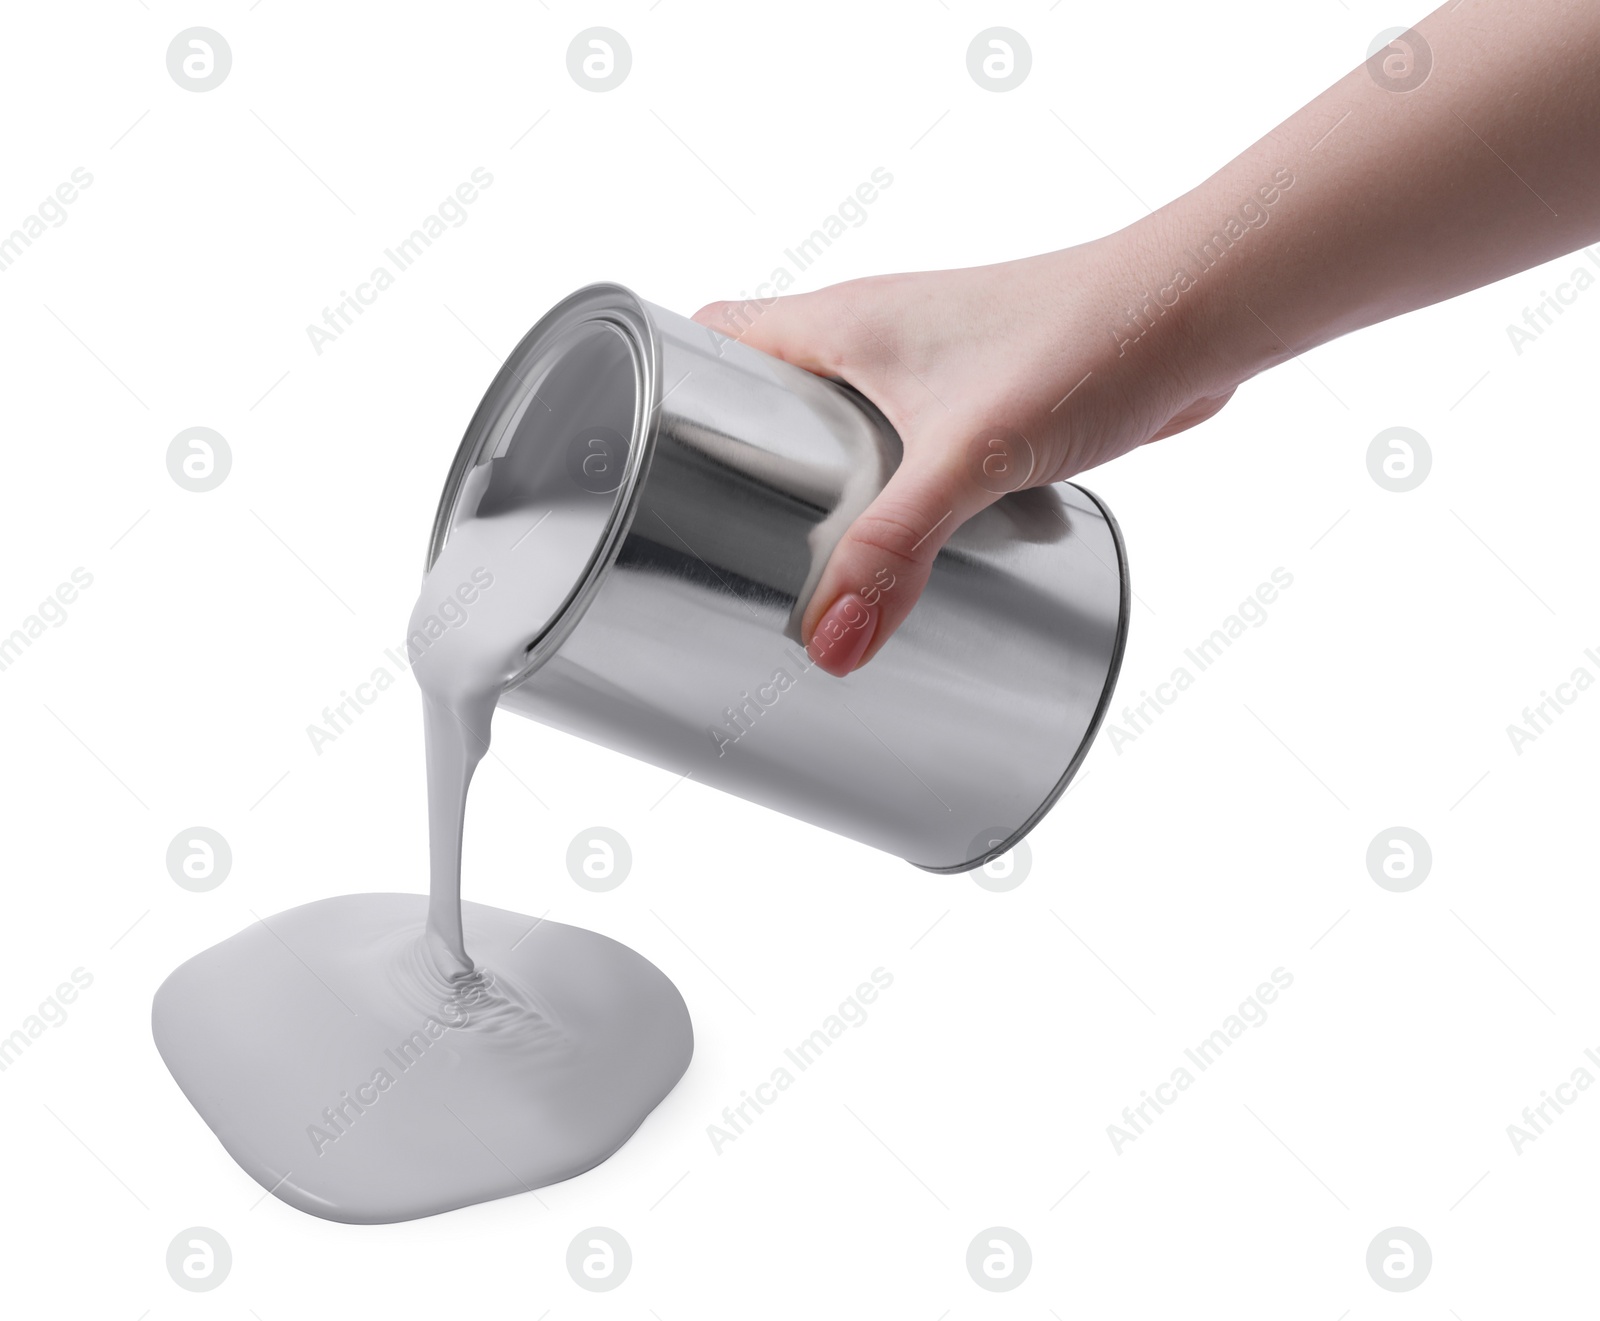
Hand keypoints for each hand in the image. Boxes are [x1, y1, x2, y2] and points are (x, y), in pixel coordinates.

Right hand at [693, 240, 1237, 674]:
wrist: (1195, 315)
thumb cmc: (1084, 340)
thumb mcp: (968, 455)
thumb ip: (895, 551)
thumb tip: (831, 645)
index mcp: (842, 321)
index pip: (717, 332)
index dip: (674, 383)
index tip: (648, 455)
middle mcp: (877, 337)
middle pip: (773, 392)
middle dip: (744, 459)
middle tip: (720, 537)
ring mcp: (932, 371)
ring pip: (846, 429)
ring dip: (826, 488)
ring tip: (801, 563)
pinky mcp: (984, 406)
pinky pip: (909, 453)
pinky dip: (894, 497)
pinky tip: (904, 553)